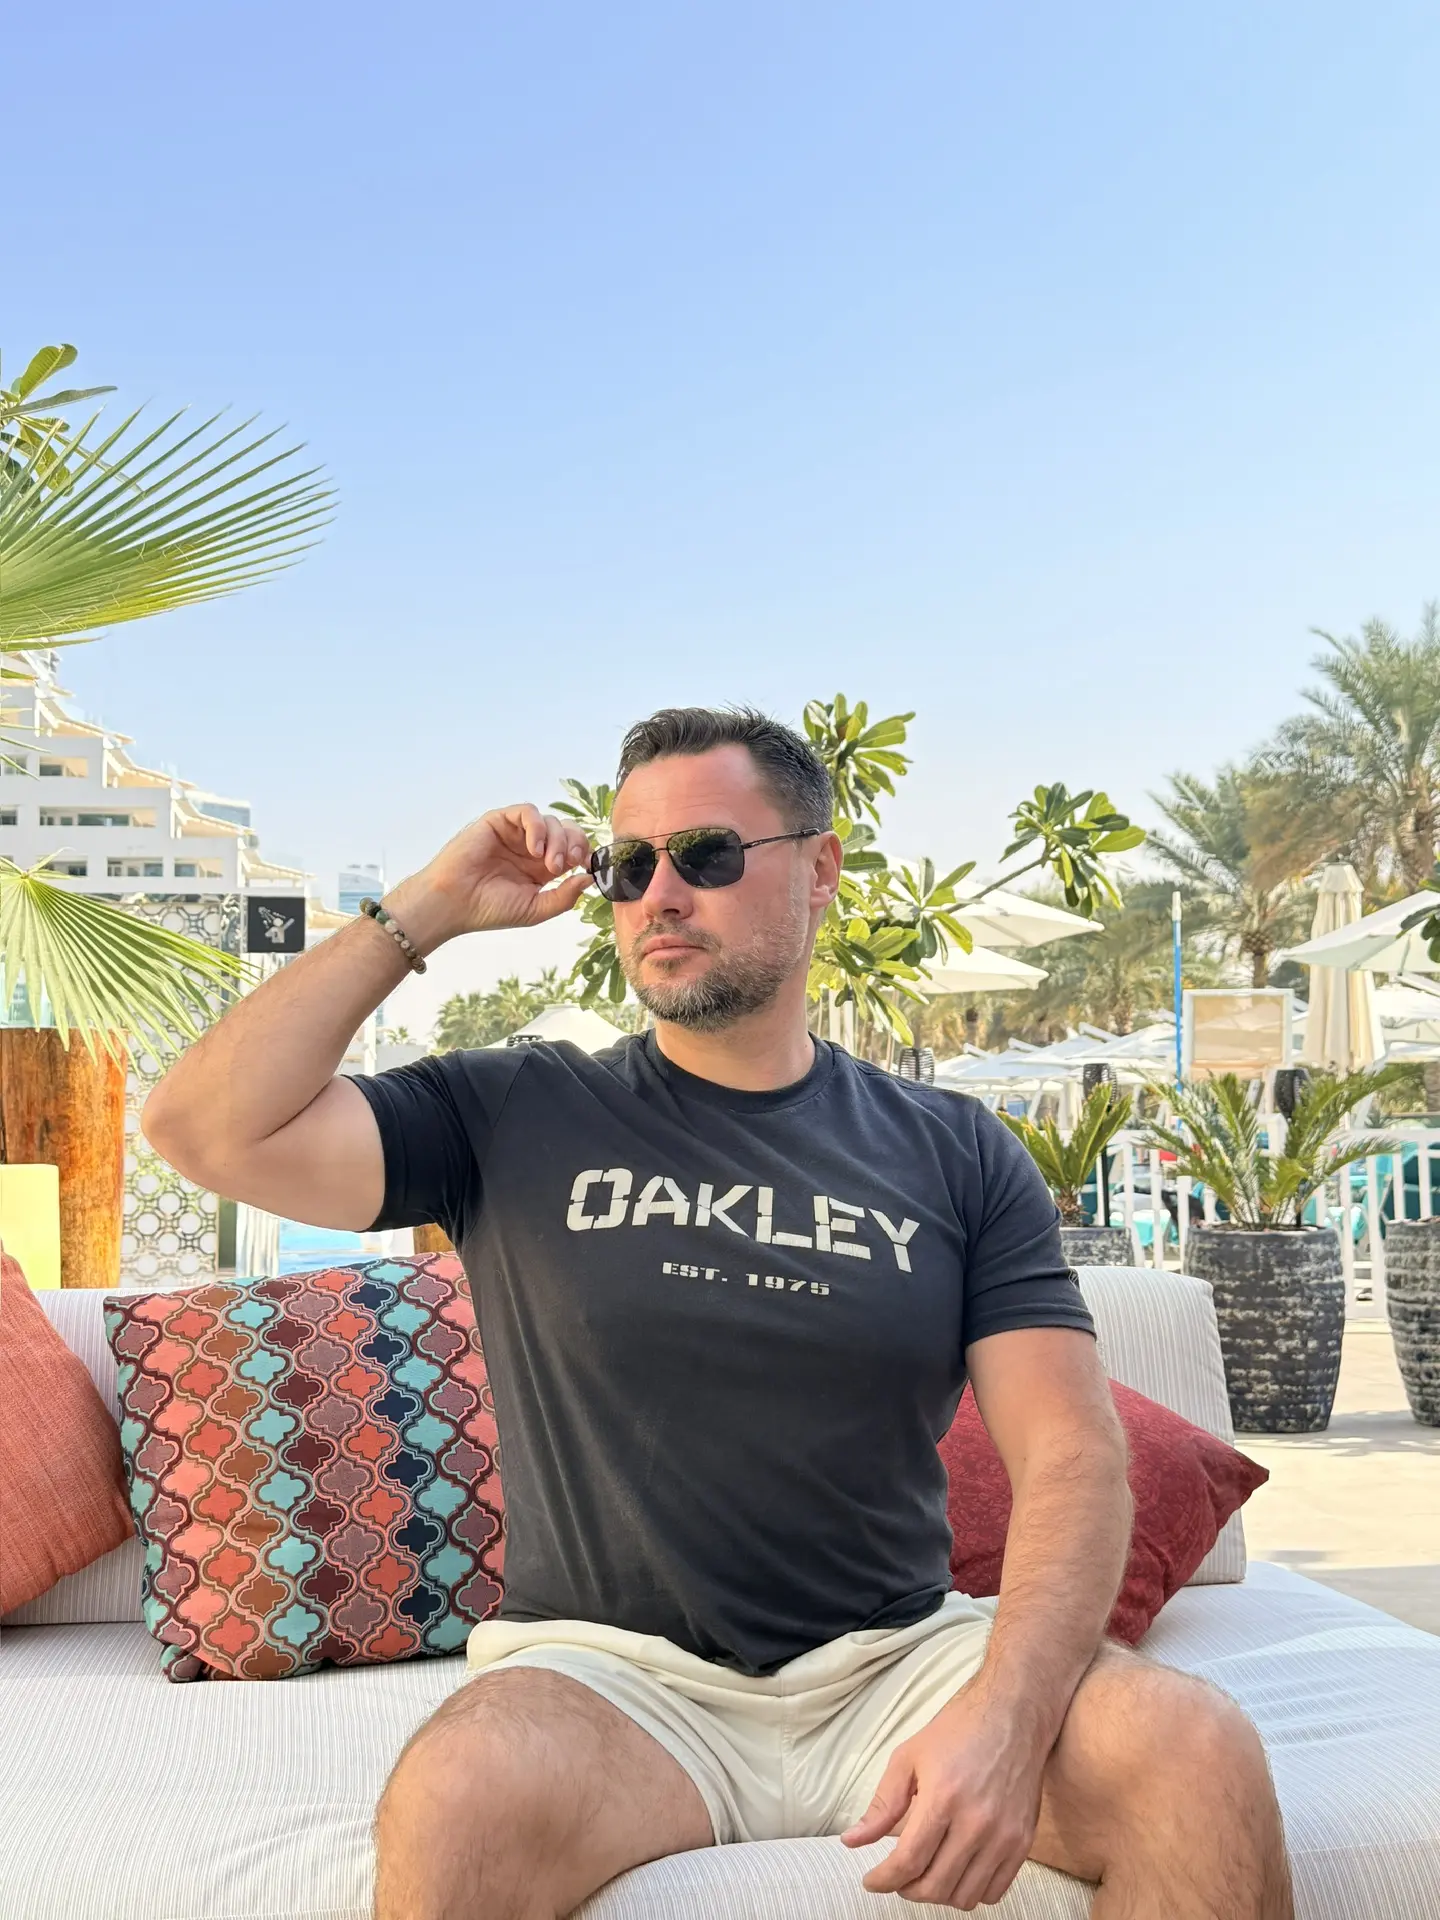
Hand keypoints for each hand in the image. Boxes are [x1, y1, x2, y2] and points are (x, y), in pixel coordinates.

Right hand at [384, 806, 593, 950]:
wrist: (454, 903)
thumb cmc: (490, 909)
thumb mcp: (535, 909)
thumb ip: (564, 896)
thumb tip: (590, 879)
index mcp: (541, 868)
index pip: (573, 849)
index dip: (583, 853)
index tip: (584, 866)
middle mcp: (530, 848)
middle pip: (566, 831)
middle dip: (574, 844)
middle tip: (567, 863)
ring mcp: (515, 834)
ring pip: (550, 821)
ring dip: (556, 840)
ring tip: (547, 863)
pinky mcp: (498, 822)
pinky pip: (526, 812)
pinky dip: (536, 827)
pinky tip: (534, 849)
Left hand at [840, 1681, 1047, 1909]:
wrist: (1013, 1715)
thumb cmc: (957, 1732)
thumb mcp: (909, 1757)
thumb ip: (882, 1804)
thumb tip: (852, 1841)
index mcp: (943, 1797)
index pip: (909, 1861)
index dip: (884, 1880)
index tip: (871, 1881)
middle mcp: (977, 1822)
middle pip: (935, 1886)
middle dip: (907, 1889)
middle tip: (897, 1876)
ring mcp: (1004, 1836)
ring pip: (965, 1896)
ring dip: (938, 1894)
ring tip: (925, 1874)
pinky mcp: (1023, 1842)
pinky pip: (995, 1892)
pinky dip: (971, 1892)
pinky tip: (956, 1872)